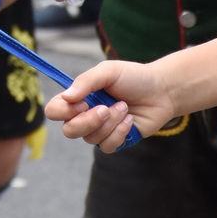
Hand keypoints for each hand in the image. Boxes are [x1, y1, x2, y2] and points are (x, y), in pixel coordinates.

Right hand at [45, 59, 171, 150]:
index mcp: (79, 97)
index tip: (83, 102)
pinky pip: (107, 146)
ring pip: (91, 139)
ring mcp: (100, 130)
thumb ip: (86, 81)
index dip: (63, 111)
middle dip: (88, 121)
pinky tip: (130, 120)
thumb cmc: (134, 77)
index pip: (54, 110)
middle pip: (69, 131)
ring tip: (124, 107)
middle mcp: (85, 115)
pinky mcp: (116, 141)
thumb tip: (66, 97)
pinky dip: (119, 133)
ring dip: (110, 123)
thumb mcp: (109, 71)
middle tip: (105, 108)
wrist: (162, 91)